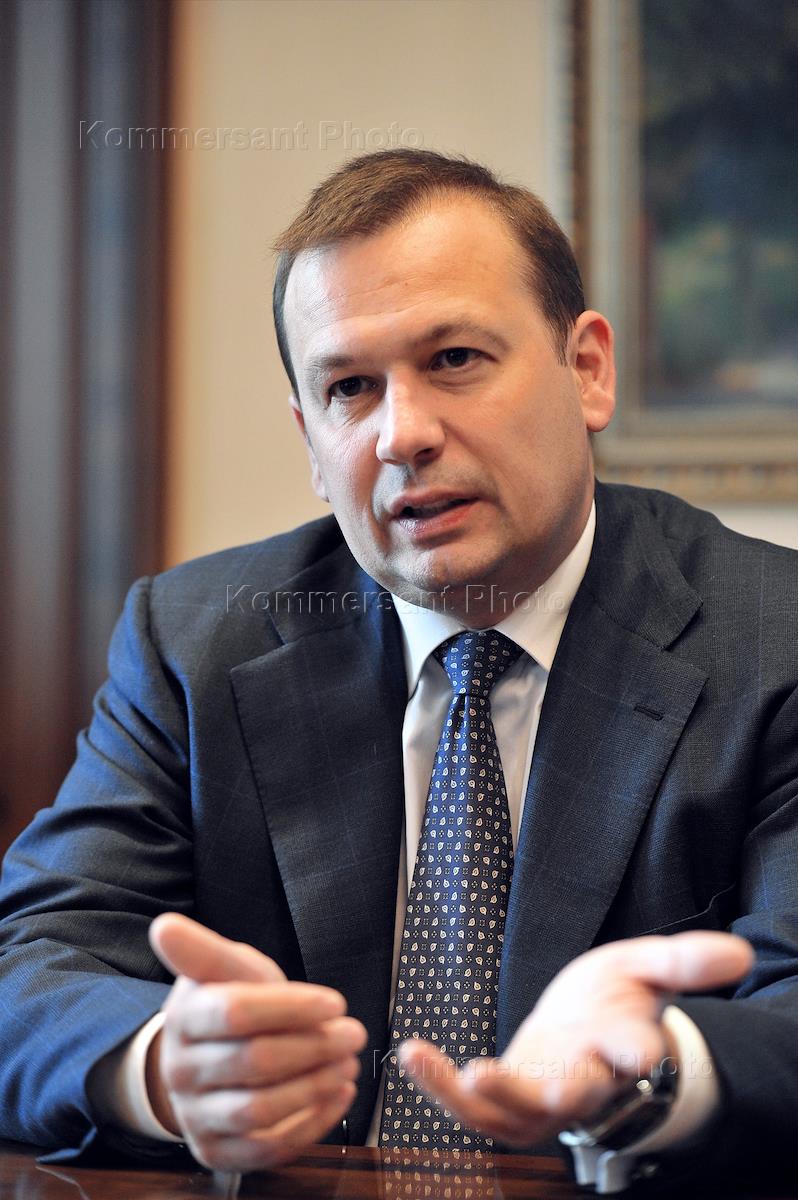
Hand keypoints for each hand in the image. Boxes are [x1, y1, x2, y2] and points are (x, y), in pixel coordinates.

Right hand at [148, 913, 366, 1170]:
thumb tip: (164, 926)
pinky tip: (338, 1095)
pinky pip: (265, 1148)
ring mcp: (194, 1115)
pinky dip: (311, 1125)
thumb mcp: (224, 968)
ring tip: (348, 1064)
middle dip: (314, 1046)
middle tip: (353, 1033)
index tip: (336, 1001)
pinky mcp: (215, 1151)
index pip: (236, 1012)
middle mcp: (180, 1070)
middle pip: (255, 1062)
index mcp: (184, 1017)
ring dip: (315, 1087)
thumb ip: (203, 950)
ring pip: (260, 1109)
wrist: (204, 1057)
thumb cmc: (228, 1001)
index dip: (292, 1007)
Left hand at [399, 931, 752, 1146]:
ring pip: (515, 1113)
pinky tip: (411, 1054)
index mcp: (622, 1045)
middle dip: (562, 1093)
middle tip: (547, 1086)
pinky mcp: (505, 1098)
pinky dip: (439, 1086)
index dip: (639, 1051)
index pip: (637, 1053)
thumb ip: (684, 960)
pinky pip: (471, 1104)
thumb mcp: (647, 967)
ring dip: (485, 1097)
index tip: (641, 1051)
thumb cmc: (614, 999)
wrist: (585, 1029)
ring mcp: (542, 1096)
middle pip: (576, 1096)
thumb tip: (736, 952)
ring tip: (460, 1070)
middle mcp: (584, 1080)